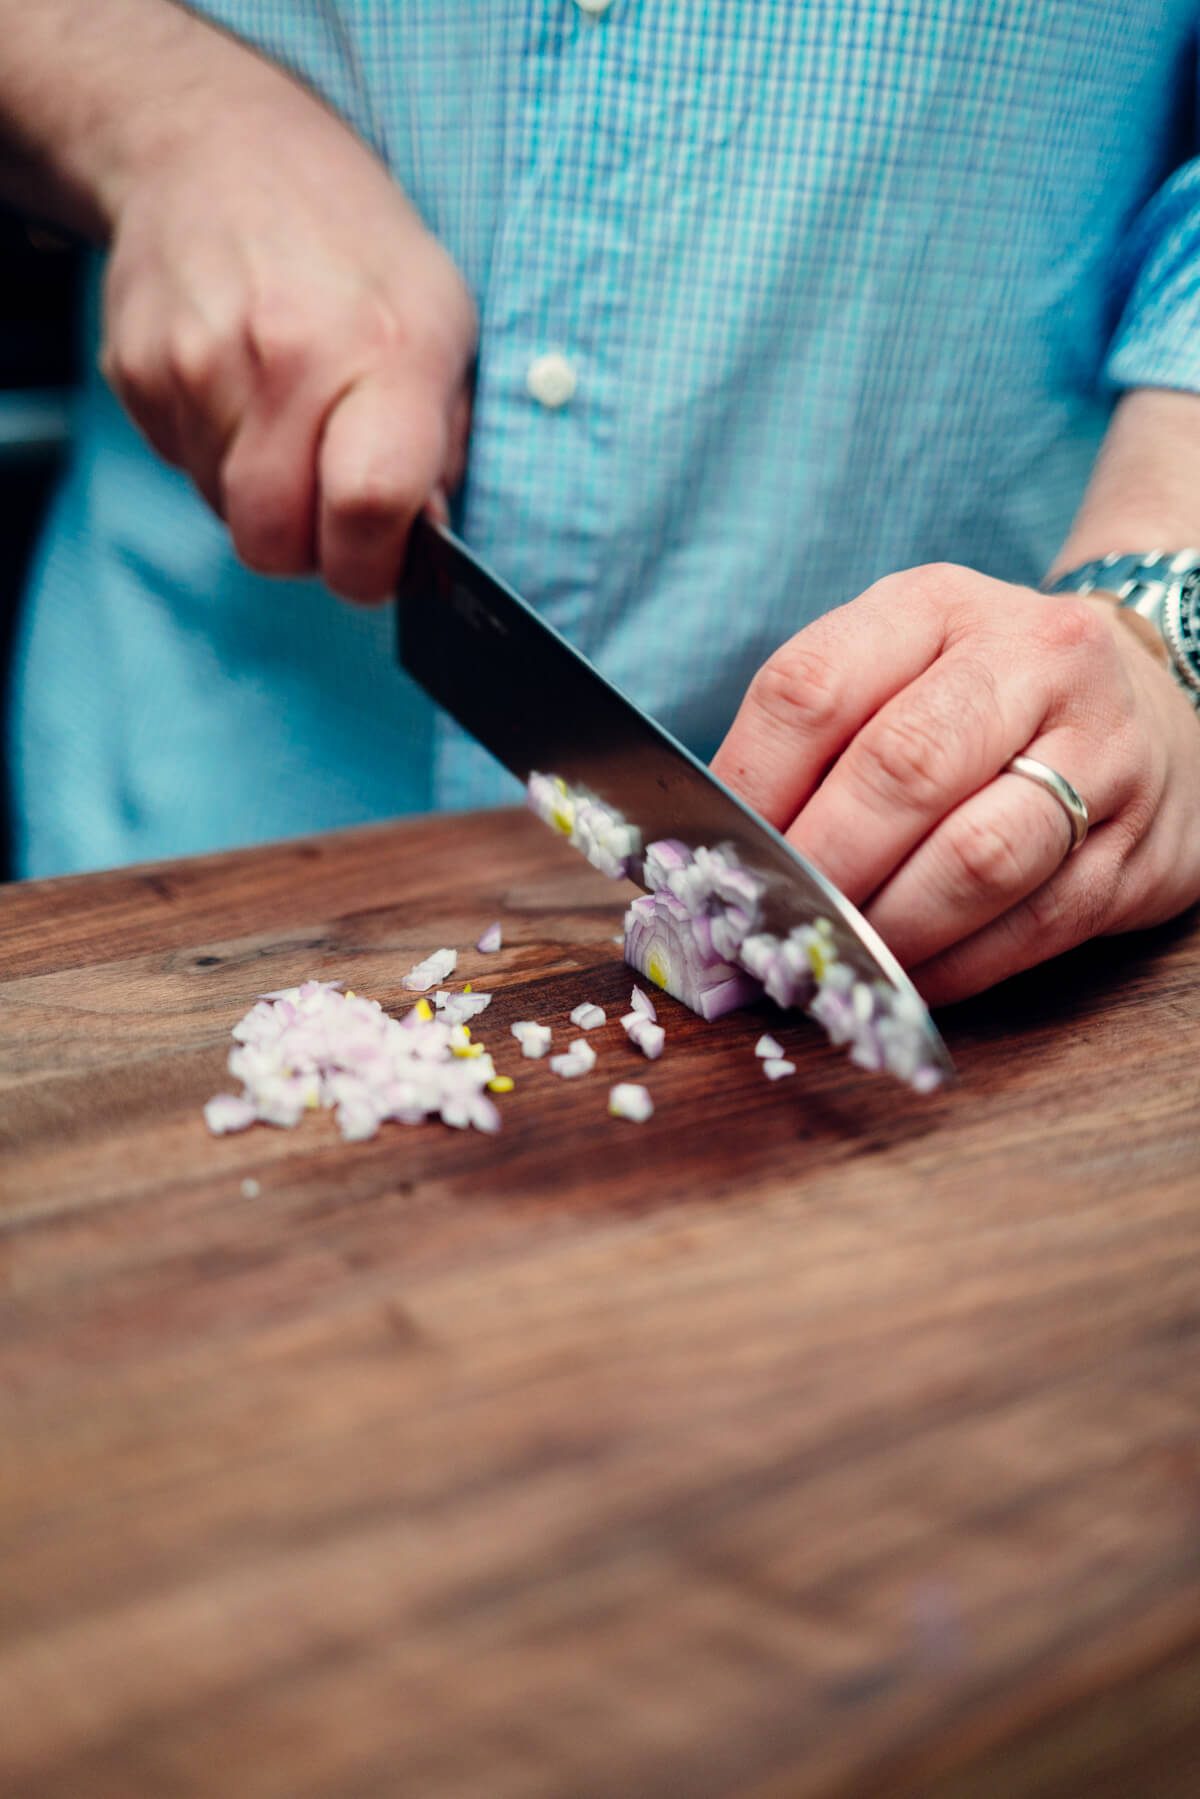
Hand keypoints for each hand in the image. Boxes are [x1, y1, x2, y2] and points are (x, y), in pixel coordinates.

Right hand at [100, 71, 476, 601]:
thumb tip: (424, 540)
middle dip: (310, 547)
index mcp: (381, 351)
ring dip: (264, 495)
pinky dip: (217, 454)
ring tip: (290, 417)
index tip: (381, 557)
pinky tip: (242, 389)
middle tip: (334, 500)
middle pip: (276, 545)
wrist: (214, 144)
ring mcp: (195, 367)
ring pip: (226, 514)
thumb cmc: (352, 243)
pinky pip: (183, 469)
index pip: (367, 510)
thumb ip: (442, 441)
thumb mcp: (442, 319)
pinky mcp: (135, 373)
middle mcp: (282, 360)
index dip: (373, 564)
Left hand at [711, 564, 1199, 1003]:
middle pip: (901, 771)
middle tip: (770, 923)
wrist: (1150, 702)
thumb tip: (714, 855)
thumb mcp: (896, 668)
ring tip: (833, 959)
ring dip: (887, 928)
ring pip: (977, 859)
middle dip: (820, 866)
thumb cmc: (983, 697)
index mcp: (936, 606)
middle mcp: (1033, 660)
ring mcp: (1103, 754)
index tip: (711, 857)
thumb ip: (811, 741)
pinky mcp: (1140, 851)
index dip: (749, 787)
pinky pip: (1033, 927)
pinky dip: (952, 968)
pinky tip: (902, 978)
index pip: (813, 687)